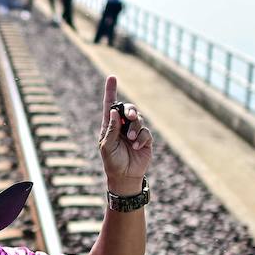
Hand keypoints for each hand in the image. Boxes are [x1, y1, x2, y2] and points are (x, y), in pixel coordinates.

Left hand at [98, 75, 152, 194]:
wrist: (125, 177)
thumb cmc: (112, 162)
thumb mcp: (107, 146)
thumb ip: (111, 129)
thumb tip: (113, 110)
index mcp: (110, 126)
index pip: (110, 105)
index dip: (111, 91)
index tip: (112, 77)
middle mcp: (122, 126)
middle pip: (128, 109)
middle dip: (130, 110)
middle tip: (130, 116)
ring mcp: (134, 132)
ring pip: (138, 119)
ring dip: (135, 127)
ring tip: (131, 139)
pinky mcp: (145, 139)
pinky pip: (146, 132)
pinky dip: (142, 137)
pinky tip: (137, 146)